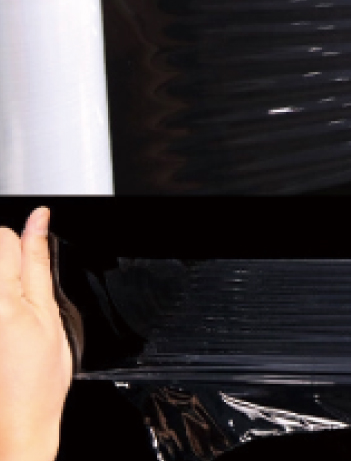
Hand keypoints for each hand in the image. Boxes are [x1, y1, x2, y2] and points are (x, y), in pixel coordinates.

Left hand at [0, 209, 72, 460]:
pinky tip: (4, 338)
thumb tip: (39, 219)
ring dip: (3, 291)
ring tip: (7, 327)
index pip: (4, 237)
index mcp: (2, 296)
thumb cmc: (36, 381)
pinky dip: (1, 309)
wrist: (13, 427)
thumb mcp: (49, 314)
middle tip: (17, 307)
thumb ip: (38, 263)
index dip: (23, 251)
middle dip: (7, 271)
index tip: (28, 277)